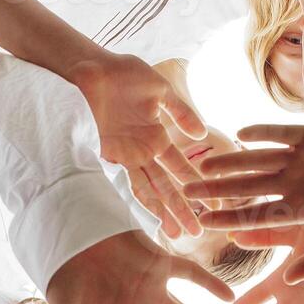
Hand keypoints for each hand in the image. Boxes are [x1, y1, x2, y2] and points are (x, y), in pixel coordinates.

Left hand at [68, 53, 210, 237]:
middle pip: (166, 186)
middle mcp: (142, 153)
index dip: (197, 186)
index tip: (213, 205)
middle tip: (197, 232)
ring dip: (163, 211)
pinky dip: (140, 199)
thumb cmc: (123, 74)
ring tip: (177, 233)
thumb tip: (202, 134)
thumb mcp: (159, 90)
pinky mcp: (108, 156)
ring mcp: (124, 157)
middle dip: (182, 209)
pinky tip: (151, 217)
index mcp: (156, 138)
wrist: (89, 70)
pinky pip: (125, 181)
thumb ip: (181, 111)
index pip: (181, 168)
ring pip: (149, 190)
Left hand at [187, 121, 303, 281]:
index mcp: (299, 209)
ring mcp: (301, 158)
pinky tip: (241, 134)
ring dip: (232, 161)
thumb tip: (288, 283)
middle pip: (247, 187)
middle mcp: (293, 183)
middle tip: (186, 191)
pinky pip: (282, 134)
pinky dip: (264, 133)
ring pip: (257, 159)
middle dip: (218, 190)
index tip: (202, 223)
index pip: (256, 215)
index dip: (229, 218)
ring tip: (205, 165)